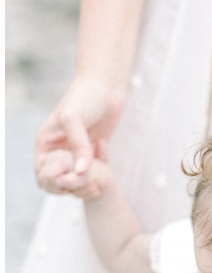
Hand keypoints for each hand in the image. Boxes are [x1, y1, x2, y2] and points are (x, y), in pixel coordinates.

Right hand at [34, 72, 125, 196]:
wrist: (106, 85)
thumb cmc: (85, 96)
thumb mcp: (74, 118)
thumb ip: (77, 145)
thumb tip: (80, 172)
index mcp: (45, 146)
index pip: (43, 177)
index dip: (55, 184)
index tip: (73, 180)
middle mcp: (57, 153)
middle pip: (60, 184)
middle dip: (74, 187)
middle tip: (91, 183)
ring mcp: (75, 155)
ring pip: (77, 182)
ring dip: (87, 184)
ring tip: (100, 176)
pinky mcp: (92, 154)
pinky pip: (93, 173)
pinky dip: (99, 172)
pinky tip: (105, 154)